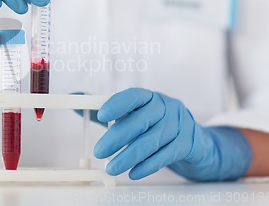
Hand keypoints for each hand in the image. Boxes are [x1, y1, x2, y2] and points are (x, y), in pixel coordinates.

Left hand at [94, 88, 251, 180]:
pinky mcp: (188, 144)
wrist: (194, 142)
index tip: (101, 115)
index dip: (118, 104)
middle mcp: (167, 108)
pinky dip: (147, 165)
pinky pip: (166, 155)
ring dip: (129, 156)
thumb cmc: (154, 126)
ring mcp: (180, 125)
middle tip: (99, 151)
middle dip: (118, 137)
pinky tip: (133, 172)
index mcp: (150, 98)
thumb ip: (104, 109)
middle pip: (142, 120)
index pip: (134, 96)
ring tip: (111, 168)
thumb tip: (75, 98)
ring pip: (153, 141)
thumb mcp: (131, 116)